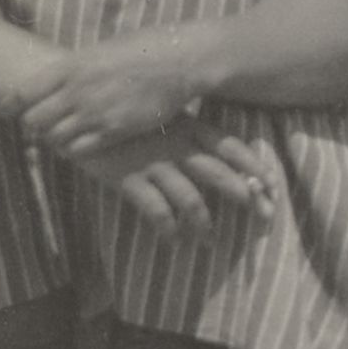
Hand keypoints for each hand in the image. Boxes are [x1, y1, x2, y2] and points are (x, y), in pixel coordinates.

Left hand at [14, 30, 210, 158]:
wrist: (179, 60)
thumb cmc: (143, 49)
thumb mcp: (99, 50)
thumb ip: (75, 68)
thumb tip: (57, 78)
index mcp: (70, 65)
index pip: (23, 93)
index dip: (13, 105)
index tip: (12, 110)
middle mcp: (77, 90)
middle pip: (34, 120)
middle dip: (33, 125)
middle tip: (40, 126)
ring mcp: (95, 113)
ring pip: (54, 138)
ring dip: (55, 139)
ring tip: (63, 134)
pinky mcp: (114, 131)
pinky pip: (80, 149)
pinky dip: (76, 148)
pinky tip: (84, 141)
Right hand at [68, 121, 280, 235]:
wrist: (75, 107)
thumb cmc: (121, 111)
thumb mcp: (158, 113)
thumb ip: (183, 129)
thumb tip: (209, 148)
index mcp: (186, 124)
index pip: (230, 145)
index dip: (253, 165)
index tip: (272, 185)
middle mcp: (174, 143)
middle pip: (220, 174)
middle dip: (246, 197)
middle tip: (264, 217)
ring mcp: (152, 162)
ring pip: (190, 199)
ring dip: (204, 223)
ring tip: (209, 241)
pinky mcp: (128, 178)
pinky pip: (156, 210)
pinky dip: (168, 229)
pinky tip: (172, 241)